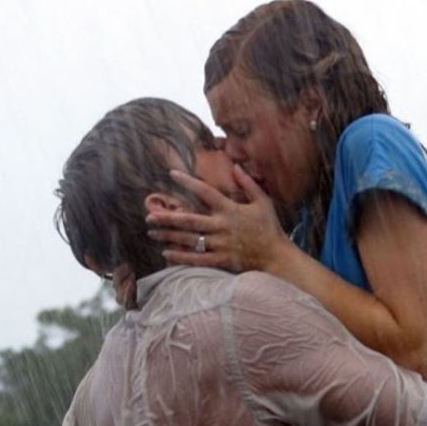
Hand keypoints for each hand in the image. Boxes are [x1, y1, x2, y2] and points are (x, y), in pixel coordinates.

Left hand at [147, 166, 288, 273]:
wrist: (277, 257)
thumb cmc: (269, 228)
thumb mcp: (262, 201)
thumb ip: (248, 183)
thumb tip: (236, 165)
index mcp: (230, 209)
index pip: (205, 191)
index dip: (188, 182)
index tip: (172, 174)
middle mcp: (222, 226)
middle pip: (189, 220)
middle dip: (167, 218)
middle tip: (149, 215)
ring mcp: (221, 244)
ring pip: (189, 240)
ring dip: (168, 236)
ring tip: (151, 233)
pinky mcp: (221, 260)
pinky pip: (197, 259)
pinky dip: (181, 257)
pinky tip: (166, 254)